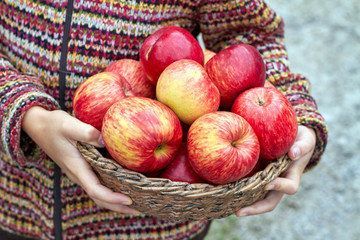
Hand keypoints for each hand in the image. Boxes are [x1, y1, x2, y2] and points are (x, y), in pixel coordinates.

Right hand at [22, 106, 139, 214]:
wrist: (38, 125)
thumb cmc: (54, 125)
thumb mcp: (69, 124)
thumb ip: (86, 132)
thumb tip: (104, 140)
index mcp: (76, 167)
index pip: (95, 189)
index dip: (112, 197)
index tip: (129, 199)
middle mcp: (78, 174)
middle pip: (99, 198)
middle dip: (117, 206)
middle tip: (139, 209)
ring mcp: (80, 172)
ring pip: (98, 193)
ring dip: (114, 201)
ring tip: (135, 203)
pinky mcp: (82, 168)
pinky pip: (97, 184)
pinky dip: (110, 190)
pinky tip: (122, 186)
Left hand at [235, 126, 315, 216]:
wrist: (294, 139)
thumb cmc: (300, 140)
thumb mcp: (305, 140)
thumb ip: (302, 146)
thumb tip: (293, 153)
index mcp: (292, 176)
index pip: (289, 187)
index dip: (280, 187)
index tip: (268, 183)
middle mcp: (278, 183)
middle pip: (269, 202)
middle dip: (255, 208)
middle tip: (239, 212)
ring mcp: (266, 182)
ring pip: (256, 198)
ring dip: (244, 204)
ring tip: (227, 207)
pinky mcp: (256, 176)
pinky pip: (248, 186)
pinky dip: (238, 191)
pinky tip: (223, 191)